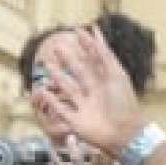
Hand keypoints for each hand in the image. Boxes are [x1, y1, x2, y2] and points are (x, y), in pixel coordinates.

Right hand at [32, 29, 145, 157]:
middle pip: (79, 72)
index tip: (77, 32)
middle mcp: (94, 92)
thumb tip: (96, 31)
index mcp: (106, 81)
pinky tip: (42, 91)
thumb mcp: (115, 74)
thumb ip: (104, 54)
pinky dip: (51, 101)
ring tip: (47, 64)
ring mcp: (84, 107)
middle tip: (56, 47)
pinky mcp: (76, 121)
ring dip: (57, 77)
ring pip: (68, 89)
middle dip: (68, 60)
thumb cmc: (123, 103)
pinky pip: (61, 110)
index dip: (87, 46)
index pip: (94, 60)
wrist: (123, 133)